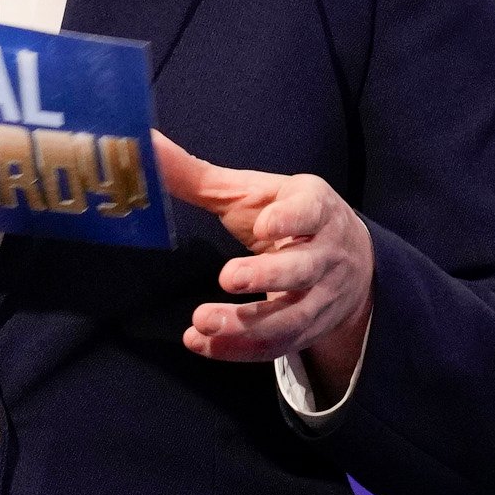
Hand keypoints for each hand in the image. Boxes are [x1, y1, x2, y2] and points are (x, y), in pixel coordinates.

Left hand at [152, 132, 373, 401]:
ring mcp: (320, 298)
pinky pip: (277, 348)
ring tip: (202, 321)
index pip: (311, 211)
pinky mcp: (308, 331)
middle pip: (302, 269)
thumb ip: (199, 175)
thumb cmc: (288, 216)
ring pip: (290, 319)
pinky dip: (238, 350)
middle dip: (266, 276)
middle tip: (227, 278)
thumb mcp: (253, 192)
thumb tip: (145, 145)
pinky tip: (201, 344)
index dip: (291, 219)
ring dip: (247, 326)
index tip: (263, 225)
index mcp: (315, 208)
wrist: (350, 261)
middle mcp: (325, 254)